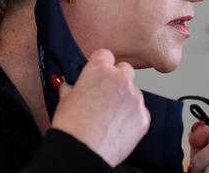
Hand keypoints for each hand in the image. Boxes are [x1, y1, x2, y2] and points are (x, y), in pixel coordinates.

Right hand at [51, 49, 150, 166]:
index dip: (100, 65)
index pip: (105, 55)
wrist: (82, 152)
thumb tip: (72, 85)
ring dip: (124, 100)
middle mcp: (121, 79)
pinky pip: (139, 112)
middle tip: (105, 95)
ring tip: (109, 117)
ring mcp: (135, 98)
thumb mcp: (65, 99)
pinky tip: (117, 127)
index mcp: (100, 69)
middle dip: (116, 80)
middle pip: (124, 70)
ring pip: (133, 92)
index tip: (98, 74)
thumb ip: (73, 86)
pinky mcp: (144, 117)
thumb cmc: (71, 126)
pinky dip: (131, 118)